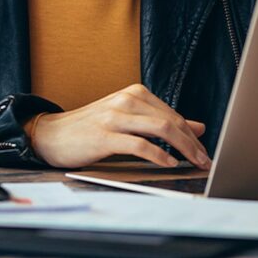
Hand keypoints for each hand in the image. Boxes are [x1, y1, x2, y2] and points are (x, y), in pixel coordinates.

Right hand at [29, 84, 210, 169]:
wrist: (51, 133)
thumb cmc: (91, 128)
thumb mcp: (129, 119)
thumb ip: (161, 121)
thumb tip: (198, 127)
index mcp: (135, 93)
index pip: (174, 114)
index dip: (192, 135)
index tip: (204, 151)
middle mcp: (127, 100)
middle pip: (171, 121)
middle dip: (193, 143)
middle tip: (206, 160)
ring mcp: (116, 116)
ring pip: (161, 129)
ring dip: (183, 148)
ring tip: (193, 163)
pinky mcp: (105, 135)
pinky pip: (139, 145)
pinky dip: (158, 155)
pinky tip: (169, 163)